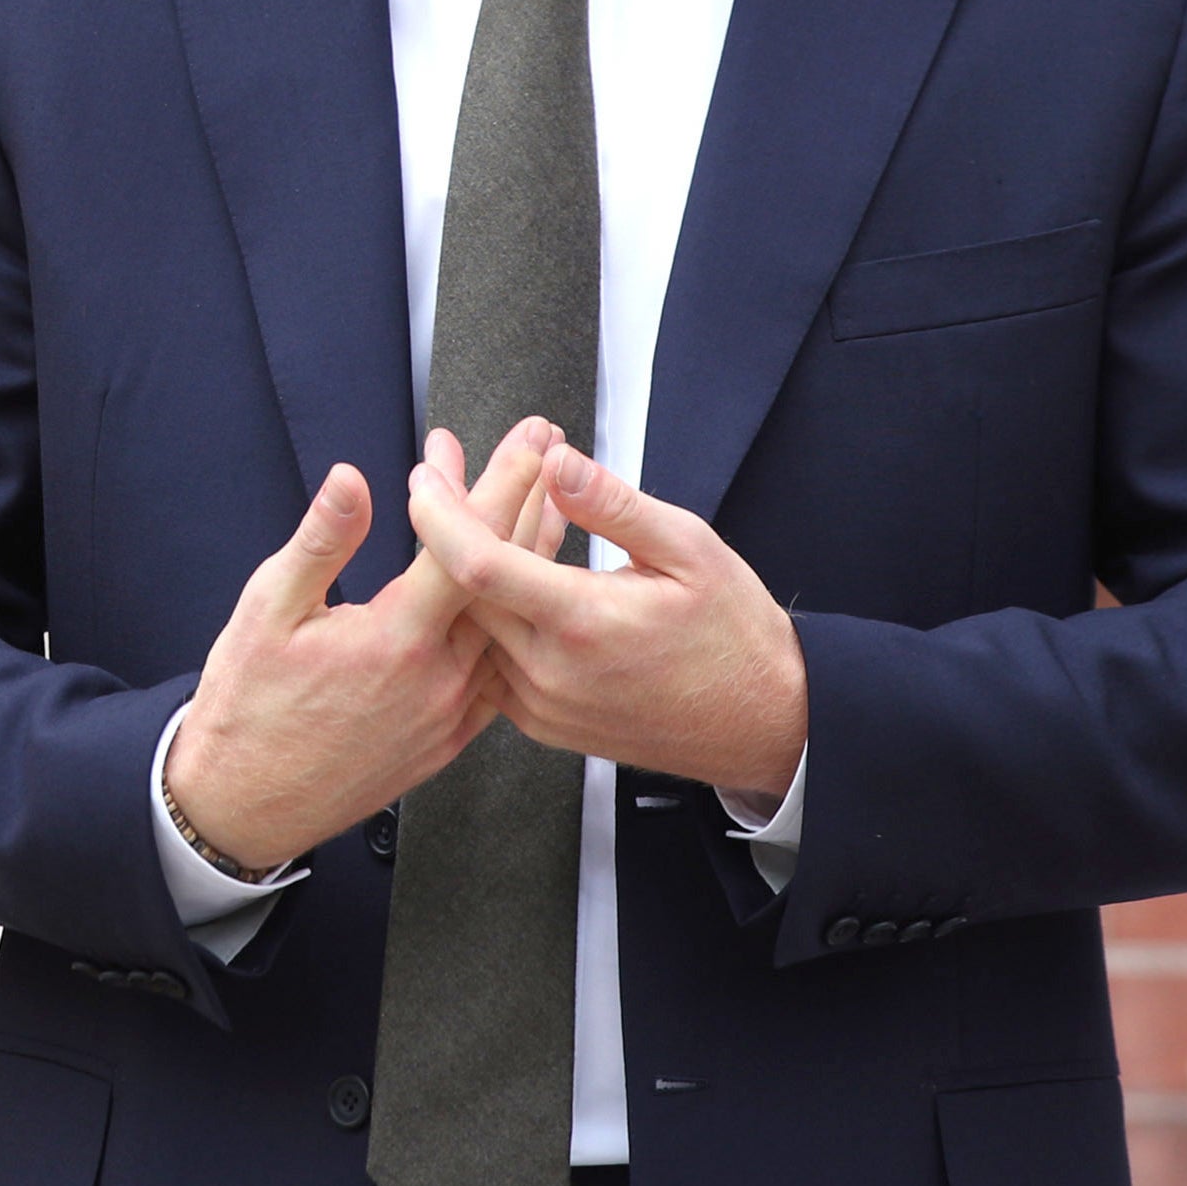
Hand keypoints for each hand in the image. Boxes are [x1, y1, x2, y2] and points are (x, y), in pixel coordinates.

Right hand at [164, 420, 568, 872]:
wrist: (247, 802)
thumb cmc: (250, 707)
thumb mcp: (268, 610)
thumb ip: (320, 542)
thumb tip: (351, 480)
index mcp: (394, 639)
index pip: (468, 546)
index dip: (502, 485)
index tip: (527, 444)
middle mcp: (437, 679)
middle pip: (504, 578)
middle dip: (528, 504)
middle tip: (547, 453)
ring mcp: (449, 713)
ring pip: (511, 625)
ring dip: (530, 561)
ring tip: (547, 509)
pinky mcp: (448, 739)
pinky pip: (500, 672)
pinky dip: (516, 624)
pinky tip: (521, 600)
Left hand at [406, 438, 808, 803]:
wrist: (763, 723)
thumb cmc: (733, 633)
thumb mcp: (688, 549)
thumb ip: (613, 505)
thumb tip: (555, 462)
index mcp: (583, 623)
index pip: (478, 565)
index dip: (439, 514)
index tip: (424, 474)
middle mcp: (551, 672)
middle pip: (464, 590)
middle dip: (449, 523)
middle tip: (445, 470)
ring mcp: (542, 704)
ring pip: (475, 624)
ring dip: (470, 566)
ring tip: (480, 508)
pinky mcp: (542, 722)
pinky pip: (492, 658)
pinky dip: (493, 610)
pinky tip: (510, 567)